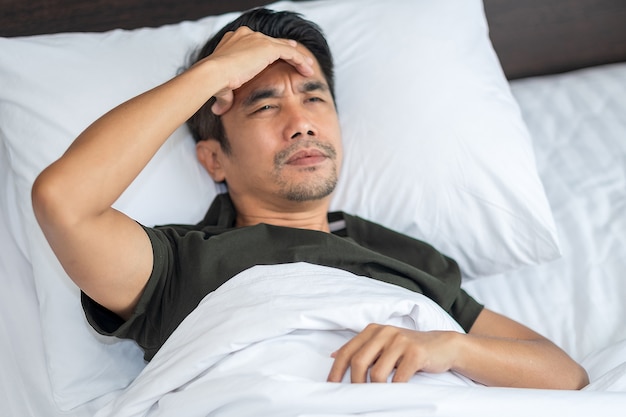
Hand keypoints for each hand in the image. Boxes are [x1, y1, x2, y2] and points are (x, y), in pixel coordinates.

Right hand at [198, 26, 314, 114]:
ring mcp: (257, 39)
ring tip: (308, 68)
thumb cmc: (214, 82)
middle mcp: (246, 35)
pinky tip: (308, 71)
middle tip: (299, 61)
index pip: (257, 43)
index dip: (270, 51)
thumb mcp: (221, 88)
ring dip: (297, 57)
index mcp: (234, 40)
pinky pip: (290, 52)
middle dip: (286, 51)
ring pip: (284, 46)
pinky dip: (300, 61)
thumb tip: (218, 110)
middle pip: (272, 42)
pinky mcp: (267, 46)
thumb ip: (224, 97)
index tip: (278, 59)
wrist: (213, 74)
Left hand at [327, 324, 458, 382]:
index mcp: (373, 330)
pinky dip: (394, 389)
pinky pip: (398, 378)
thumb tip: (333, 355)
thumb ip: (362, 348)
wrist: (442, 345)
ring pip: (377, 373)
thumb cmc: (408, 349)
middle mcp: (384, 332)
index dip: (337, 370)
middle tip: (358, 396)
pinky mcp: (415, 352)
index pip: (347, 351)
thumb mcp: (383, 344)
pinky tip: (396, 391)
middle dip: (356, 383)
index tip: (331, 385)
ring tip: (380, 394)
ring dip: (376, 389)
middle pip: (359, 362)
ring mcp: (400, 341)